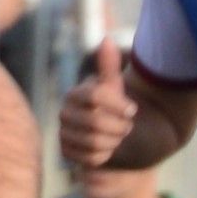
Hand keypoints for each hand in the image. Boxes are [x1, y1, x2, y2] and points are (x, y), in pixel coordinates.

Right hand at [58, 47, 144, 173]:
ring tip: (117, 136)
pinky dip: (106, 154)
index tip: (132, 110)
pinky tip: (108, 148)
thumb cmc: (115, 108)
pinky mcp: (66, 153)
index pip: (96, 96)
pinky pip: (90, 158)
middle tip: (126, 126)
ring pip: (94, 142)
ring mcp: (63, 134)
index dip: (118, 105)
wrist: (112, 136)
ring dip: (114, 141)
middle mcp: (64, 113)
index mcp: (74, 94)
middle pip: (95, 123)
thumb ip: (109, 66)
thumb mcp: (115, 87)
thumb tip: (106, 39)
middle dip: (119, 127)